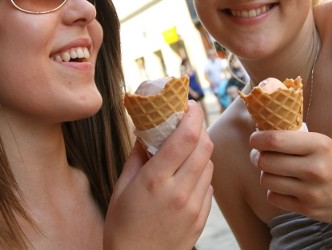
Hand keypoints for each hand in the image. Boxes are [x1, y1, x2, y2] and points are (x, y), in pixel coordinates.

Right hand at [104, 101, 213, 249]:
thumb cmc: (122, 226)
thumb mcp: (122, 187)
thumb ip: (137, 156)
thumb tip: (148, 130)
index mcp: (156, 180)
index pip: (186, 137)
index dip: (193, 115)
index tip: (189, 104)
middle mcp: (179, 191)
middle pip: (204, 146)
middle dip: (199, 128)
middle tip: (188, 121)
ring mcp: (194, 206)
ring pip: (209, 165)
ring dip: (201, 151)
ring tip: (184, 150)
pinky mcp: (201, 219)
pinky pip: (209, 186)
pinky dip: (201, 174)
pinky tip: (186, 176)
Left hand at [249, 130, 331, 223]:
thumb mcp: (323, 142)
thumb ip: (295, 139)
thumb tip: (260, 134)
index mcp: (320, 145)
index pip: (275, 140)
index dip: (258, 139)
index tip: (255, 138)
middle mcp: (315, 169)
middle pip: (266, 161)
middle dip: (257, 156)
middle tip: (259, 153)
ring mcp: (311, 192)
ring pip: (267, 180)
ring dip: (266, 173)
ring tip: (273, 169)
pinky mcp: (308, 209)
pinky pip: (274, 197)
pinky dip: (274, 190)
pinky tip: (283, 185)